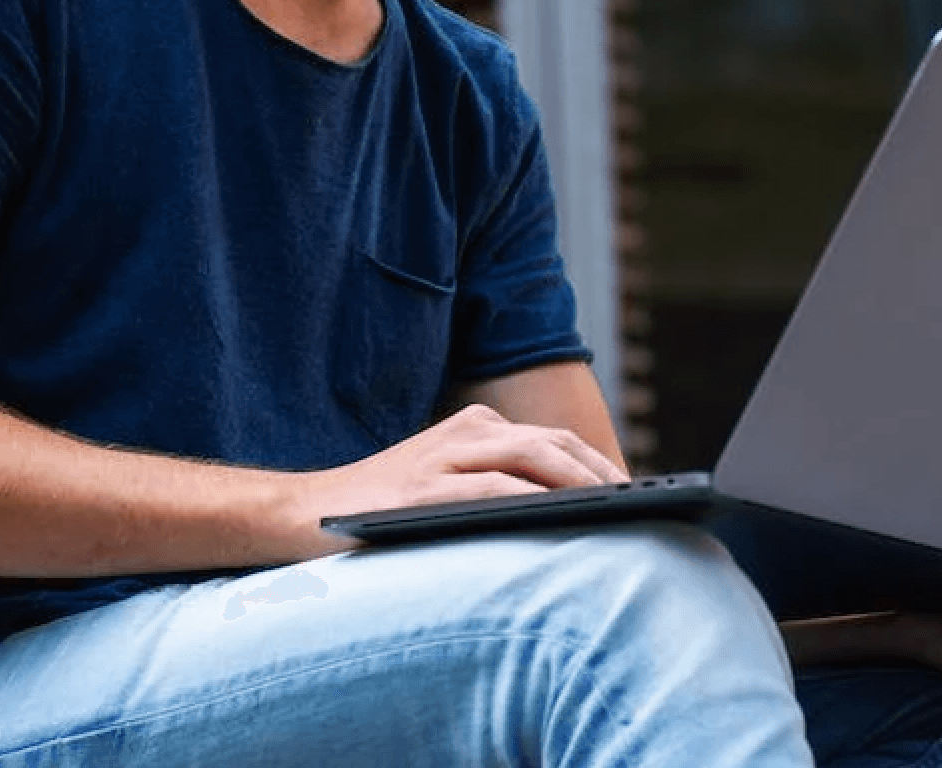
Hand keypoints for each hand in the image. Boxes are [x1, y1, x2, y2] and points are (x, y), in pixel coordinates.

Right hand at [313, 402, 627, 529]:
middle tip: (636, 502)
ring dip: (577, 480)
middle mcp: (465, 431)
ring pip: (529, 456)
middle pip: (552, 443)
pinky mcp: (422, 489)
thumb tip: (571, 514)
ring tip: (612, 507)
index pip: (553, 441)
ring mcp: (442, 456)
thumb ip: (498, 485)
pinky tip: (557, 513)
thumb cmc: (387, 510)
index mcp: (475, 427)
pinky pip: (489, 487)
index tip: (634, 492)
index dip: (597, 464)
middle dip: (599, 472)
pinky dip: (530, 497)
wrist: (305, 514)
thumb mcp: (448, 485)